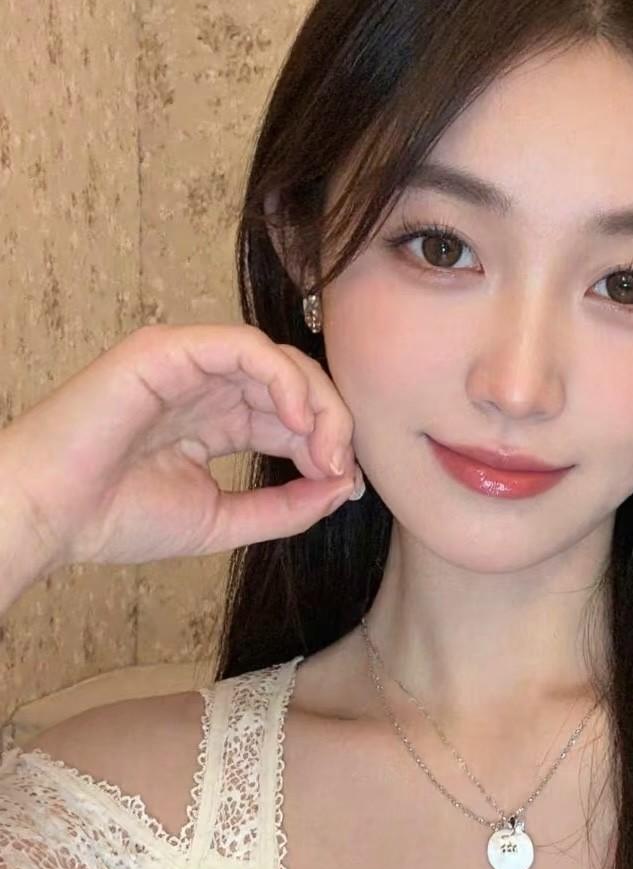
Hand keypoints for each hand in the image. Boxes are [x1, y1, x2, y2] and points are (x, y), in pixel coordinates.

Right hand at [0, 322, 364, 569]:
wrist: (49, 517)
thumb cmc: (116, 519)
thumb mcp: (222, 520)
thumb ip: (284, 507)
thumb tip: (345, 487)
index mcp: (217, 419)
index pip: (292, 416)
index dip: (327, 444)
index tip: (346, 485)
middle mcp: (207, 385)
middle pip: (294, 384)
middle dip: (331, 423)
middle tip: (341, 468)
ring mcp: (188, 363)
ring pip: (278, 360)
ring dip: (316, 402)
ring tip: (325, 450)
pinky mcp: (169, 349)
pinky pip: (245, 347)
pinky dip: (283, 379)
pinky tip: (298, 422)